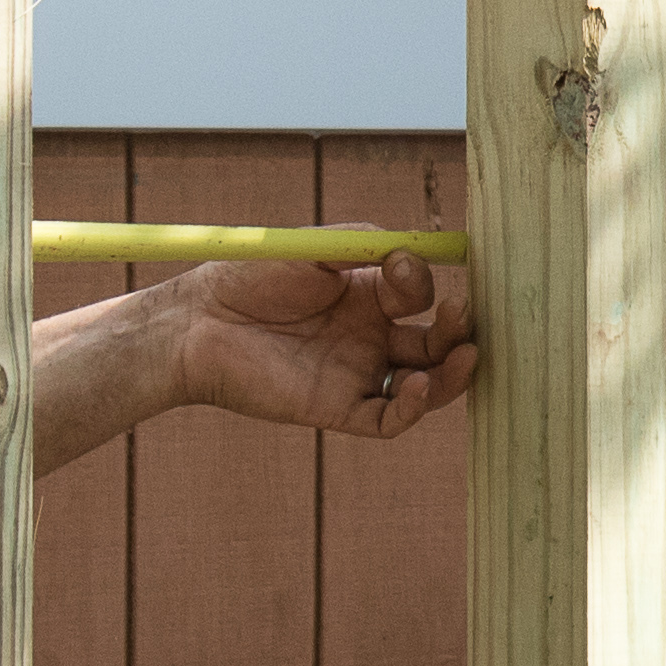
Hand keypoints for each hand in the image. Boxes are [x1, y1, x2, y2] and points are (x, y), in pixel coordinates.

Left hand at [162, 251, 477, 438]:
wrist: (200, 321)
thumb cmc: (251, 275)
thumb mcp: (316, 249)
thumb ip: (367, 246)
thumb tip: (414, 262)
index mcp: (368, 294)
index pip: (420, 296)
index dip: (423, 284)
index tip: (403, 269)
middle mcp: (370, 336)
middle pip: (434, 342)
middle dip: (458, 330)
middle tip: (464, 317)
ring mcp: (357, 373)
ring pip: (425, 385)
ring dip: (451, 374)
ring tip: (465, 355)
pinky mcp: (338, 408)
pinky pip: (388, 419)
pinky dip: (412, 409)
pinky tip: (416, 386)